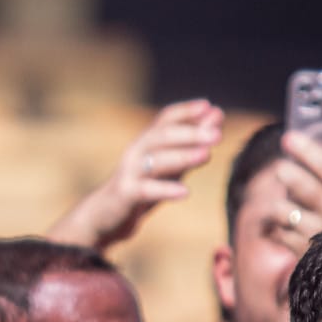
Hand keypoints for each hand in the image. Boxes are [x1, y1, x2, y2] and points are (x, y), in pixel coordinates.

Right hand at [48, 99, 223, 249]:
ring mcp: (130, 172)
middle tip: (216, 135)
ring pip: (155, 160)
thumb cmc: (142, 185)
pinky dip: (165, 189)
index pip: (165, 119)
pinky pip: (146, 190)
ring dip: (182, 156)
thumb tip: (216, 116)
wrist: (105, 215)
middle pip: (161, 136)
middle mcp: (136, 152)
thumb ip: (191, 143)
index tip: (209, 106)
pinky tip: (185, 192)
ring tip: (206, 155)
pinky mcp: (126, 194)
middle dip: (189, 133)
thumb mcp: (168, 164)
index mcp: (147, 142)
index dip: (185, 111)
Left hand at [276, 130, 321, 255]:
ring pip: (283, 210)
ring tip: (284, 204)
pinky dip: (279, 228)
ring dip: (279, 206)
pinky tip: (288, 227)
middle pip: (301, 186)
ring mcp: (319, 234)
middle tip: (281, 170)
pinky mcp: (304, 253)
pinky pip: (279, 233)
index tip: (289, 137)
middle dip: (287, 174)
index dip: (308, 150)